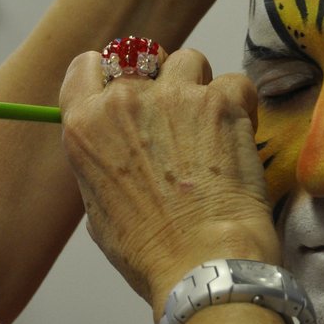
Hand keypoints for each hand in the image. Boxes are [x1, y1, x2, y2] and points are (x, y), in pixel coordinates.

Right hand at [59, 46, 278, 312]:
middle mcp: (124, 101)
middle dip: (161, 83)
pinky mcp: (221, 102)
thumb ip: (103, 160)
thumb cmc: (149, 250)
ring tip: (210, 127)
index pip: (88, 66)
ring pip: (189, 62)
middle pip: (143, 60)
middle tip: (178, 120)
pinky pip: (234, 82)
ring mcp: (174, 96)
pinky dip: (239, 104)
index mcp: (84, 126)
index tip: (130, 89)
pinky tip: (238, 135)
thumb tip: (122, 148)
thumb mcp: (99, 208)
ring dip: (200, 88)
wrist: (202, 262)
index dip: (111, 74)